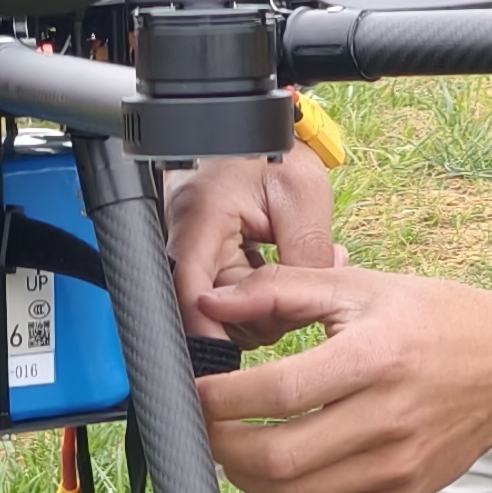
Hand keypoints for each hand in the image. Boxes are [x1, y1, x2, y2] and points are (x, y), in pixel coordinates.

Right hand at [166, 149, 338, 341]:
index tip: (238, 354)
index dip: (212, 332)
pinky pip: (229, 296)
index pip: (191, 294)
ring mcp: (194, 251)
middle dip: (258, 316)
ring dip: (264, 305)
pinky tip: (281, 272)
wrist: (266, 137)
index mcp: (202, 219)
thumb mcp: (304, 198)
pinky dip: (259, 295)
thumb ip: (303, 258)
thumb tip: (301, 309)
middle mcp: (187, 239)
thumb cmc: (278, 154)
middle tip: (299, 296)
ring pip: (223, 310)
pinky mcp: (206, 259)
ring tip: (296, 273)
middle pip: (208, 312)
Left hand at [194, 263, 491, 492]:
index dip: (220, 398)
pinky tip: (269, 469)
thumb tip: (209, 304)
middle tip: (201, 424)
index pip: (279, 392)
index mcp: (376, 357)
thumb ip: (282, 290)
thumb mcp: (363, 285)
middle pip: (279, 457)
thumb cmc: (437, 320)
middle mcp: (387, 419)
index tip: (194, 389)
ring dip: (244, 478)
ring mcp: (396, 466)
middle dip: (220, 446)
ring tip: (228, 447)